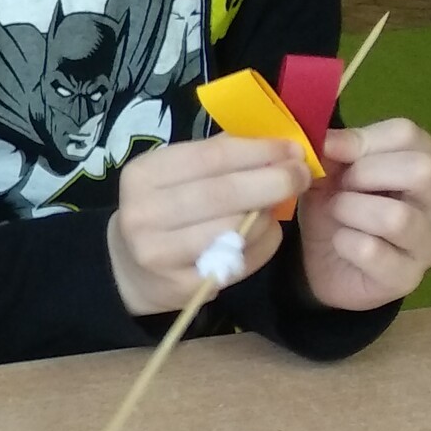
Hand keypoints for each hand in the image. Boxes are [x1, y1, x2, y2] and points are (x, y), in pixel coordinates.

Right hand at [107, 134, 308, 315]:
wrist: (129, 268)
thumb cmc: (162, 211)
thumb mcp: (173, 175)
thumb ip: (216, 157)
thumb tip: (275, 144)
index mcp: (143, 175)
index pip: (211, 156)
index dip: (259, 151)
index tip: (291, 149)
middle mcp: (144, 213)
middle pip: (224, 193)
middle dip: (274, 181)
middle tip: (301, 175)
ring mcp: (159, 254)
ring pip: (234, 230)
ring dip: (267, 216)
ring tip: (275, 208)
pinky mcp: (180, 286)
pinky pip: (238, 262)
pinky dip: (263, 245)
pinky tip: (265, 234)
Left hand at [298, 119, 430, 310]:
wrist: (327, 261)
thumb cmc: (342, 204)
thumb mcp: (336, 169)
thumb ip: (340, 150)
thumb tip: (330, 141)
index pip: (408, 134)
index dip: (361, 140)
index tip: (332, 152)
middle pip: (422, 170)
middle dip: (365, 174)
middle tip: (341, 186)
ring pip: (397, 217)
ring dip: (350, 209)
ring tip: (338, 213)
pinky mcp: (409, 278)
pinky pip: (370, 251)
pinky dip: (343, 242)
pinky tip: (341, 243)